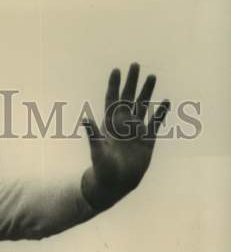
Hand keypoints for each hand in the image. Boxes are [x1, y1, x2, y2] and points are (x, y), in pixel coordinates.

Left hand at [81, 63, 169, 210]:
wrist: (114, 186)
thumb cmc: (102, 170)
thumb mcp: (97, 151)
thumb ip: (93, 135)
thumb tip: (85, 119)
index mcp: (110, 125)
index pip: (112, 100)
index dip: (114, 85)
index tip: (116, 70)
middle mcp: (123, 125)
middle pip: (128, 98)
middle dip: (132, 82)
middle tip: (135, 65)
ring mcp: (135, 132)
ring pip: (142, 107)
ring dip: (147, 92)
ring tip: (152, 77)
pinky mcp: (147, 141)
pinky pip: (155, 123)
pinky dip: (161, 112)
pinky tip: (166, 102)